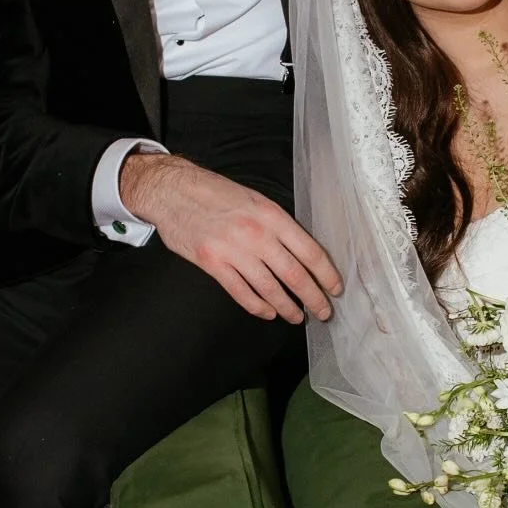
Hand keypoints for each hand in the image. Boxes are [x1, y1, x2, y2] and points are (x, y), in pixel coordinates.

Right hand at [120, 151, 341, 323]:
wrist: (173, 190)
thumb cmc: (215, 193)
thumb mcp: (255, 199)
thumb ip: (278, 225)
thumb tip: (303, 253)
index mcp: (271, 215)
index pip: (309, 251)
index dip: (326, 274)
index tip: (335, 288)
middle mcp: (256, 233)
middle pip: (294, 274)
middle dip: (313, 297)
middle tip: (323, 312)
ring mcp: (233, 250)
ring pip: (270, 288)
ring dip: (287, 307)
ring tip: (297, 316)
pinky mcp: (212, 263)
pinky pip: (241, 293)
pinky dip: (258, 307)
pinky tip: (268, 312)